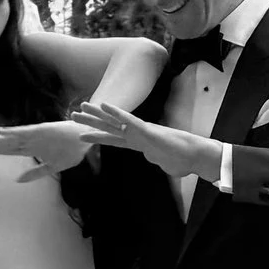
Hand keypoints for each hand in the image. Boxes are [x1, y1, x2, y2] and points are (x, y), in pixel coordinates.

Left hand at [0, 120, 98, 174]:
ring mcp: (34, 135)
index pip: (5, 150)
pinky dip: (12, 132)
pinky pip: (25, 132)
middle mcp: (28, 141)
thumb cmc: (71, 149)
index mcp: (29, 149)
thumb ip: (35, 173)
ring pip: (10, 138)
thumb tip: (17, 180)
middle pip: (3, 144)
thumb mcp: (52, 167)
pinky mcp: (42, 130)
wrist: (87, 137)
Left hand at [62, 100, 217, 182]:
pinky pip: (128, 120)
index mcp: (138, 143)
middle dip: (91, 121)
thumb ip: (158, 160)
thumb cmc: (182, 160)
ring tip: (82, 107)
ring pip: (114, 122)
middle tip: (73, 114)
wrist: (195, 156)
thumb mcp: (164, 163)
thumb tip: (160, 161)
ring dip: (97, 114)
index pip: (114, 139)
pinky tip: (105, 105)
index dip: (98, 136)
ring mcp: (140, 132)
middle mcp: (136, 135)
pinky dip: (116, 112)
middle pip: (109, 128)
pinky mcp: (147, 131)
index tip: (83, 132)